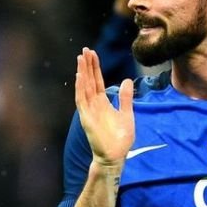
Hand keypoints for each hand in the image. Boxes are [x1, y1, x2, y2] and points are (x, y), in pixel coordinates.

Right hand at [75, 48, 134, 166]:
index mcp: (102, 102)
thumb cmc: (120, 138)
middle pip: (89, 80)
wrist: (116, 156)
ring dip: (82, 73)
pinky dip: (80, 89)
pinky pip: (81, 101)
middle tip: (85, 49)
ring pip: (83, 88)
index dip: (94, 67)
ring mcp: (89, 111)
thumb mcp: (127, 113)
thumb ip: (126, 97)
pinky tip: (80, 77)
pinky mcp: (86, 119)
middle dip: (87, 65)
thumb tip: (126, 80)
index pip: (97, 81)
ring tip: (80, 59)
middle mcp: (94, 104)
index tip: (92, 53)